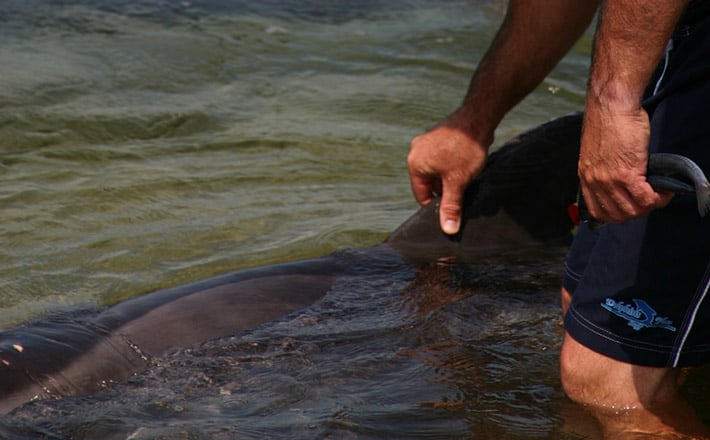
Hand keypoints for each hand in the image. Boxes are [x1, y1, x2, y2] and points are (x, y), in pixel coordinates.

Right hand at [408, 116, 489, 234]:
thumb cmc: (465, 149)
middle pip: (428, 183)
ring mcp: (426, 143)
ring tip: (465, 177)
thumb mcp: (457, 182)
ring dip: (449, 178)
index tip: (452, 207)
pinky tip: (466, 165)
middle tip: (462, 191)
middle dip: (444, 190)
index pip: (421, 195)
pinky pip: (441, 159)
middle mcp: (416, 152)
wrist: (478, 118)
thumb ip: (451, 206)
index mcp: (415, 164)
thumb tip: (447, 229)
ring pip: (436, 171)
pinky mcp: (438, 137)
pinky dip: (452, 166)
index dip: (437, 205)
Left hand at [578, 106, 672, 222]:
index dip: (618, 214)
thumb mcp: (598, 152)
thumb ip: (606, 169)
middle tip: (650, 201)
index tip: (631, 207)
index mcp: (586, 177)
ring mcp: (609, 180)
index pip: (599, 211)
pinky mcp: (626, 173)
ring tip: (659, 196)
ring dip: (649, 206)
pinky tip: (664, 191)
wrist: (611, 106)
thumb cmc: (608, 122)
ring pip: (632, 209)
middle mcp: (595, 181)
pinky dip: (658, 198)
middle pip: (618, 214)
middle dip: (637, 212)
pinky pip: (645, 198)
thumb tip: (623, 181)